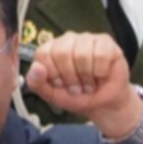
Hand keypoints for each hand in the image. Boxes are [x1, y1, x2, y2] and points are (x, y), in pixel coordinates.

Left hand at [25, 32, 139, 135]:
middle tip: (78, 86)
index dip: (54, 74)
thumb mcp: (52, 95)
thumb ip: (36, 83)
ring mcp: (87, 39)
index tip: (61, 84)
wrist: (105, 104)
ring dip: (87, 77)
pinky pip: (100, 55)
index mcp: (51, 49)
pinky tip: (101, 75)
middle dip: (71, 77)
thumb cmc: (79, 97)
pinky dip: (101, 72)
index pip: (44, 54)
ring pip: (82, 54)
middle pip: (62, 53)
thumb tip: (36, 67)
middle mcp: (68, 40)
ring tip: (90, 82)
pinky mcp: (106, 42)